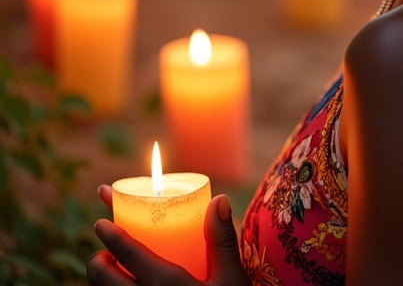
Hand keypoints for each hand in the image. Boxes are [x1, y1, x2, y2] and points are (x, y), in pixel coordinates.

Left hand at [88, 186, 250, 285]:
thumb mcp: (231, 279)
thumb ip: (222, 239)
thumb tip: (218, 198)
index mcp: (166, 284)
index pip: (127, 252)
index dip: (110, 235)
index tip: (100, 223)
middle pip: (100, 277)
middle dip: (98, 260)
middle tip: (110, 254)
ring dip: (101, 283)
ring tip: (117, 276)